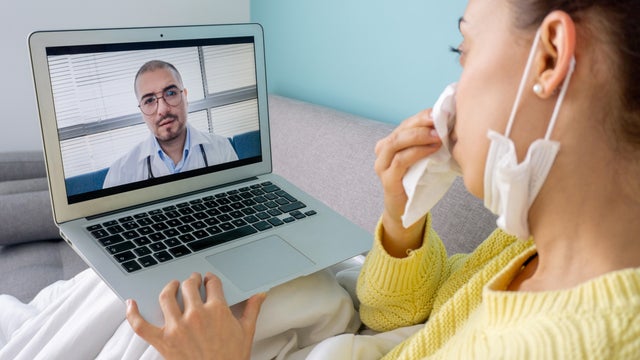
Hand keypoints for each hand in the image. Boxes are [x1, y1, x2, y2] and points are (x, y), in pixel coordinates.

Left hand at [126, 272, 265, 359]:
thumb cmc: (231, 359)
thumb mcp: (246, 332)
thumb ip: (252, 309)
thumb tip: (260, 294)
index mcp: (217, 310)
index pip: (212, 283)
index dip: (211, 279)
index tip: (209, 280)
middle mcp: (196, 315)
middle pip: (189, 285)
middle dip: (192, 279)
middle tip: (192, 280)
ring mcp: (177, 327)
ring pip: (166, 297)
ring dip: (169, 287)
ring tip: (172, 286)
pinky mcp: (162, 341)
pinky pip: (141, 325)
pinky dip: (133, 313)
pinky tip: (131, 304)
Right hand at [374, 109, 441, 256]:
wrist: (406, 211)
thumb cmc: (419, 182)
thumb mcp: (426, 158)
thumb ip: (432, 142)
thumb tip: (455, 125)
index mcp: (392, 141)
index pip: (408, 122)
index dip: (425, 115)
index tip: (445, 111)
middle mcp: (383, 150)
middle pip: (402, 129)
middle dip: (423, 122)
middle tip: (442, 120)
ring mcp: (382, 165)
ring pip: (398, 141)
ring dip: (419, 135)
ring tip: (439, 135)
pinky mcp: (387, 179)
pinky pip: (401, 160)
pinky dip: (417, 152)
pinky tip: (432, 149)